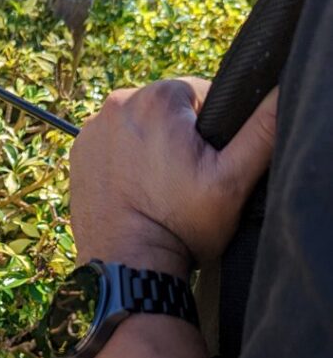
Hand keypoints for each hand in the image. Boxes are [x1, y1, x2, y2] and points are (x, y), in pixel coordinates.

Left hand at [69, 78, 277, 276]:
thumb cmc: (181, 225)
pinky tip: (136, 190)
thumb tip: (278, 93)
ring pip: (139, 126)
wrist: (127, 266)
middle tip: (184, 180)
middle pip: (167, 108)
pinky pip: (112, 144)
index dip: (213, 128)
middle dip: (180, 136)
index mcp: (158, 98)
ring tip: (160, 188)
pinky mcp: (78, 154)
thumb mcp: (232, 180)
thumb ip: (262, 130)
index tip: (208, 163)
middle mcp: (117, 104)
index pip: (202, 91)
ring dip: (151, 146)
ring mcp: (91, 130)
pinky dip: (125, 160)